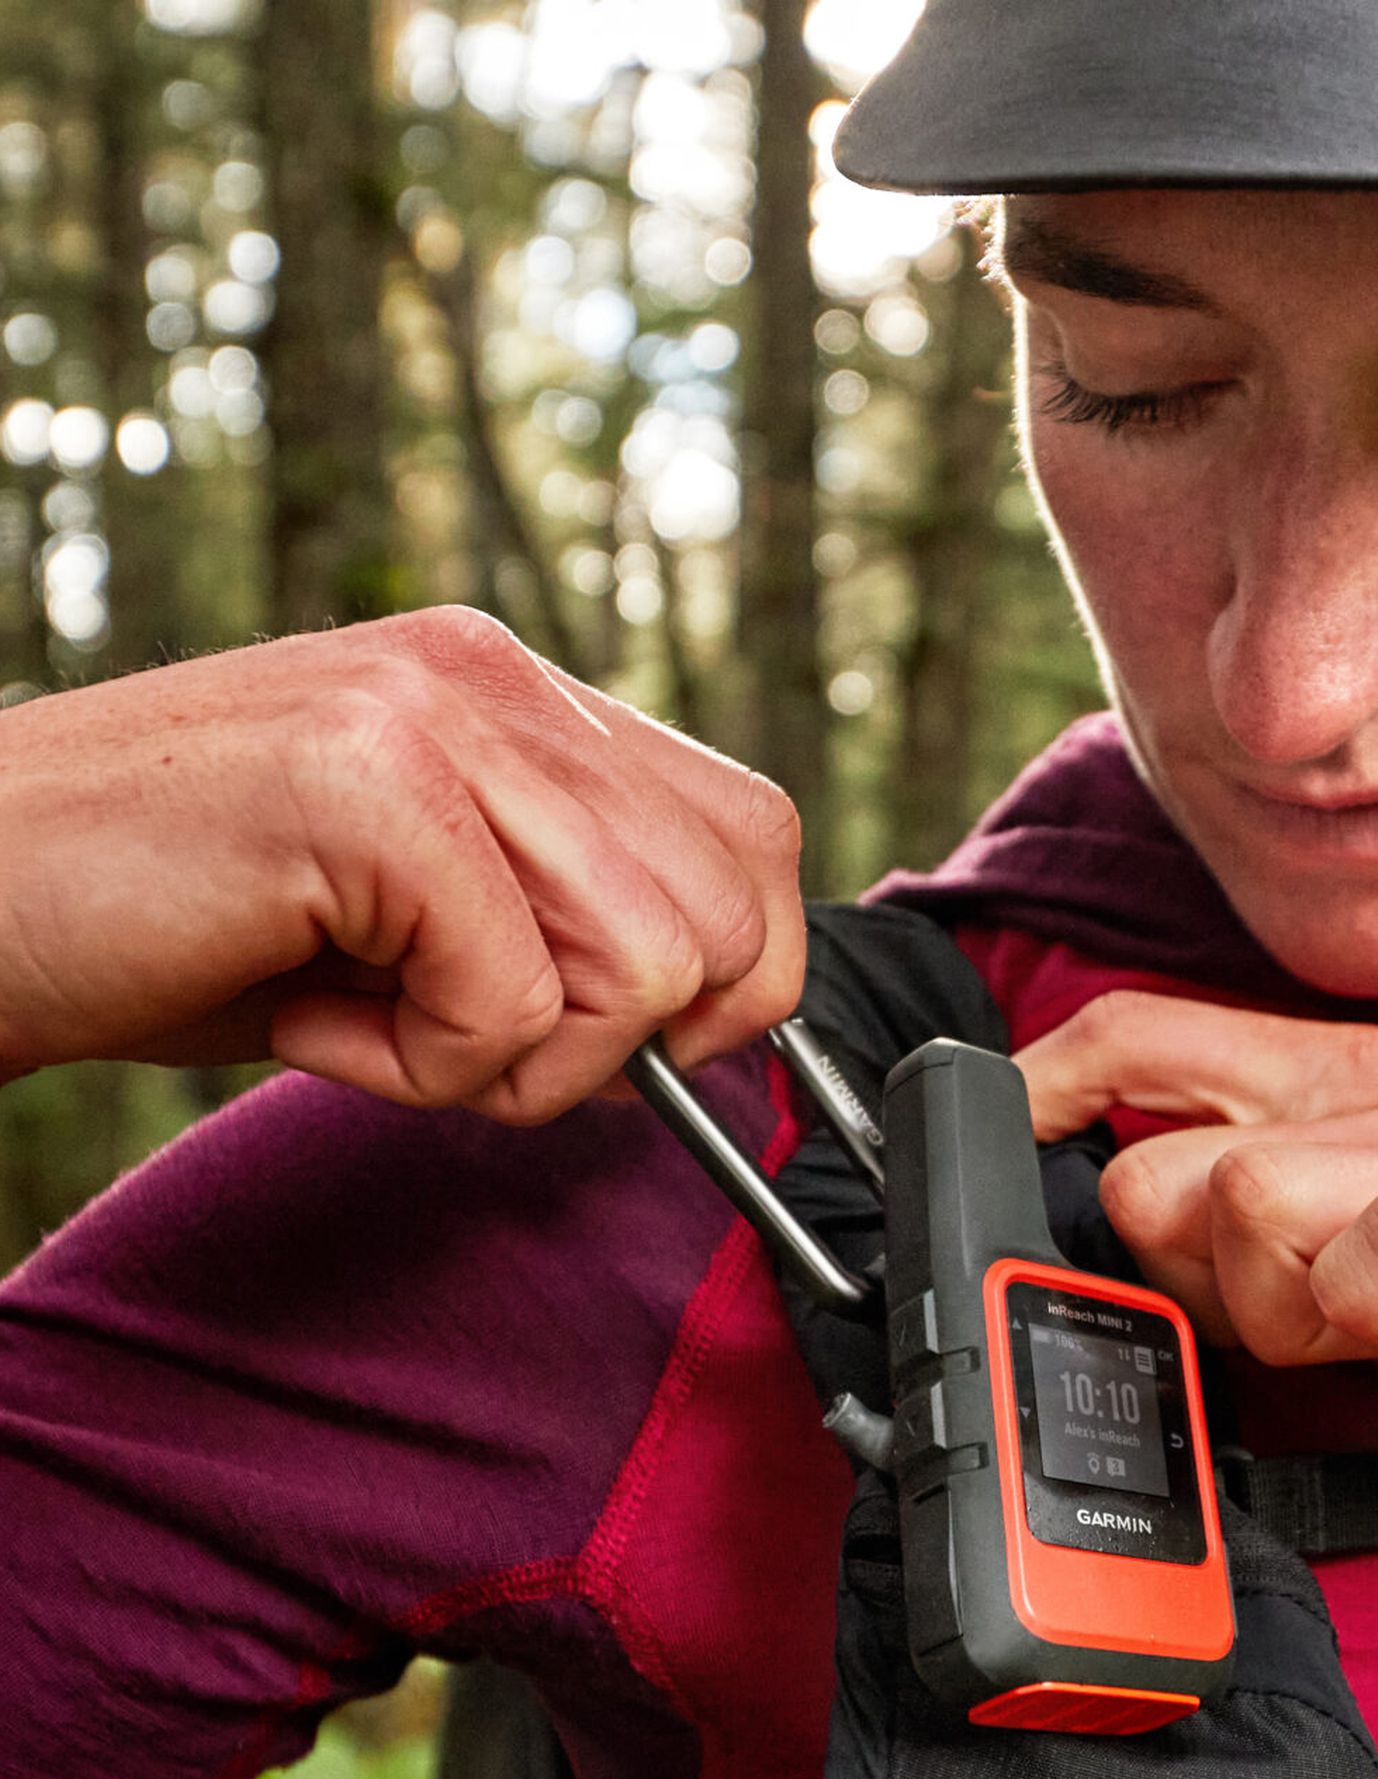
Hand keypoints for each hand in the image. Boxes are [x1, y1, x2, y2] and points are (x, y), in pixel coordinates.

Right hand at [0, 607, 804, 1122]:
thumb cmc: (188, 927)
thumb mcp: (424, 918)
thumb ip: (569, 927)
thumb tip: (719, 1027)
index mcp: (520, 694)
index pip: (755, 840)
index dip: (731, 980)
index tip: (617, 1046)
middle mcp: (494, 677)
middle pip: (727, 918)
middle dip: (620, 1044)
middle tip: (462, 1041)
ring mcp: (433, 713)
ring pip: (644, 969)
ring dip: (512, 1062)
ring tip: (370, 1022)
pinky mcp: (368, 783)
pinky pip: (513, 1007)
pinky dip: (418, 1068)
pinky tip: (307, 1017)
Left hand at [1017, 990, 1377, 1553]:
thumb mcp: (1367, 1245)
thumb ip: (1245, 1227)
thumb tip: (1110, 1231)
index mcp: (1334, 1078)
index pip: (1127, 1033)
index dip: (1040, 1096)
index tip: (1007, 1170)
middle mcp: (1377, 1092)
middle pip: (1146, 1149)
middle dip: (1177, 1268)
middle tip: (1281, 1318)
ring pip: (1228, 1202)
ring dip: (1268, 1309)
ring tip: (1366, 1336)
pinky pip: (1363, 1253)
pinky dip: (1363, 1319)